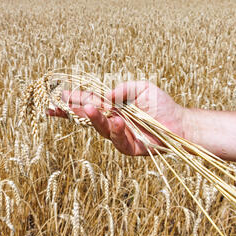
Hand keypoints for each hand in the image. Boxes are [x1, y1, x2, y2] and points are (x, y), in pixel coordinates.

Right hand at [48, 81, 187, 155]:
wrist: (180, 123)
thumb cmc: (161, 105)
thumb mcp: (142, 87)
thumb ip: (124, 88)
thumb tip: (108, 96)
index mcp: (112, 108)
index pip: (89, 103)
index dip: (74, 101)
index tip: (58, 96)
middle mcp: (112, 122)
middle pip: (88, 118)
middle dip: (71, 112)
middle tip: (55, 107)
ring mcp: (120, 136)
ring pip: (102, 129)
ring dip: (94, 118)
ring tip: (88, 108)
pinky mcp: (130, 148)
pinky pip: (120, 140)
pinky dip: (117, 130)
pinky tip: (116, 120)